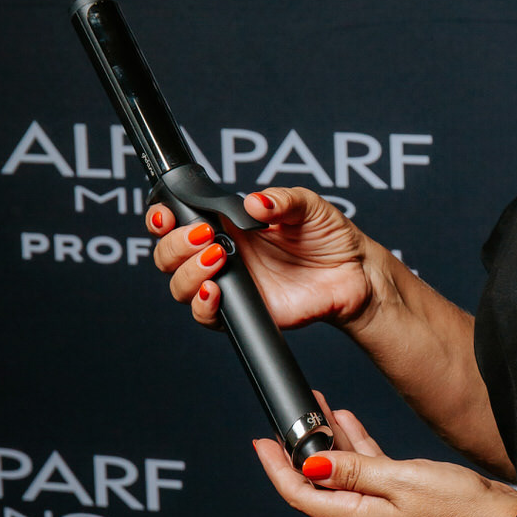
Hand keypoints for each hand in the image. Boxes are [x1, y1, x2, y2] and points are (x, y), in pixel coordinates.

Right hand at [146, 187, 377, 332]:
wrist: (355, 274)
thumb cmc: (329, 236)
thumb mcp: (309, 206)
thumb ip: (281, 200)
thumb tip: (255, 202)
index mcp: (228, 225)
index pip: (178, 221)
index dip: (161, 218)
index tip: (166, 214)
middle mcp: (221, 254)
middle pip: (169, 256)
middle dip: (175, 244)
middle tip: (205, 235)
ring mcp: (230, 284)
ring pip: (180, 286)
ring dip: (188, 271)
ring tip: (219, 256)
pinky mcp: (243, 311)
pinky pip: (207, 316)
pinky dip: (203, 305)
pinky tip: (216, 289)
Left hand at [253, 397, 516, 516]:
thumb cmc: (458, 506)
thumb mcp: (401, 480)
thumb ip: (355, 471)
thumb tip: (312, 465)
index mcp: (359, 516)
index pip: (302, 494)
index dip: (277, 469)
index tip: (261, 443)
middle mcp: (365, 514)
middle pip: (317, 482)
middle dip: (297, 449)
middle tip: (286, 418)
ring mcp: (382, 505)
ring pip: (341, 471)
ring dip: (326, 440)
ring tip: (317, 408)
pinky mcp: (400, 495)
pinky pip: (366, 468)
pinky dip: (354, 444)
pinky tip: (347, 422)